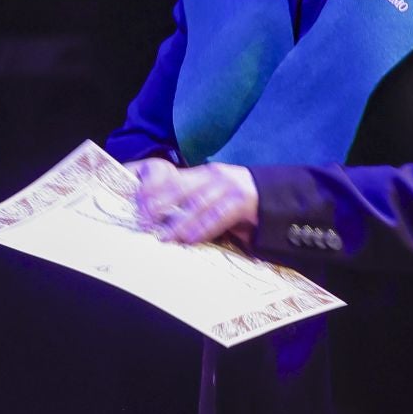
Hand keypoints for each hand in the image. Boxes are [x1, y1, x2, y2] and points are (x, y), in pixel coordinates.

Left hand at [130, 158, 258, 245]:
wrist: (277, 200)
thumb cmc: (237, 204)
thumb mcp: (212, 197)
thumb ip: (190, 203)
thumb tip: (158, 218)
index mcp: (202, 174)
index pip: (171, 178)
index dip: (152, 189)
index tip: (135, 204)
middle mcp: (214, 176)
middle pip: (180, 188)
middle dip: (159, 204)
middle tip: (143, 222)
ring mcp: (229, 186)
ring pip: (198, 204)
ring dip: (179, 222)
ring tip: (163, 236)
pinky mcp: (243, 201)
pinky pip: (220, 215)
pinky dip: (204, 227)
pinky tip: (191, 239)